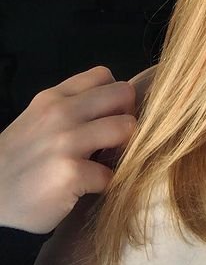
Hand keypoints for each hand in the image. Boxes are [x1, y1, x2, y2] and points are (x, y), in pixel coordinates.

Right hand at [0, 66, 135, 232]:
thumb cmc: (18, 159)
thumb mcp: (39, 119)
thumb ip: (73, 107)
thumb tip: (117, 105)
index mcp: (54, 97)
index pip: (104, 76)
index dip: (114, 96)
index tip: (108, 116)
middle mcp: (61, 113)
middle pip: (124, 94)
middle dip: (127, 115)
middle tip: (115, 139)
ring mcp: (66, 142)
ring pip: (127, 127)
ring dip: (123, 148)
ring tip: (106, 161)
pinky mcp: (71, 173)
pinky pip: (111, 173)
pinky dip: (104, 184)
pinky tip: (87, 188)